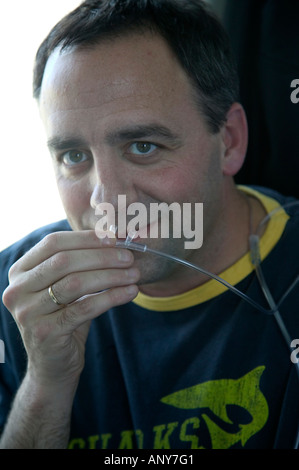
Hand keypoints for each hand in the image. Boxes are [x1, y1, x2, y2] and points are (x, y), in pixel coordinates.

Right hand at [2, 230, 138, 388]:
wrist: (53, 366)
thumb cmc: (64, 318)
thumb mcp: (65, 287)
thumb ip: (80, 262)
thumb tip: (113, 235)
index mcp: (20, 272)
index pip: (53, 243)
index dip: (86, 238)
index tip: (115, 239)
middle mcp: (17, 290)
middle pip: (64, 261)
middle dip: (102, 256)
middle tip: (130, 257)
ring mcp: (28, 312)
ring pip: (75, 283)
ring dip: (111, 276)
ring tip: (134, 274)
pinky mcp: (45, 333)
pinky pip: (85, 308)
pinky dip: (112, 297)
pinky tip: (130, 293)